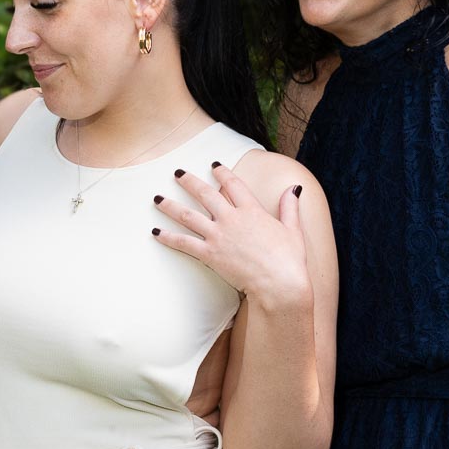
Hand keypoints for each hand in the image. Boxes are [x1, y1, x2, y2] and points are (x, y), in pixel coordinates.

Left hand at [152, 163, 308, 308]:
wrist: (279, 283)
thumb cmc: (289, 260)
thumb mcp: (293, 229)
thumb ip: (289, 207)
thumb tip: (293, 188)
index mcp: (252, 211)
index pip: (233, 185)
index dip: (222, 173)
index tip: (214, 165)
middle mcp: (232, 219)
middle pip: (205, 194)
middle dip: (188, 181)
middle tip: (176, 173)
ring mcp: (219, 236)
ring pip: (188, 215)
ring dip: (170, 206)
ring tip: (156, 198)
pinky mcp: (210, 254)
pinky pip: (183, 243)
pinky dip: (168, 237)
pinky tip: (155, 232)